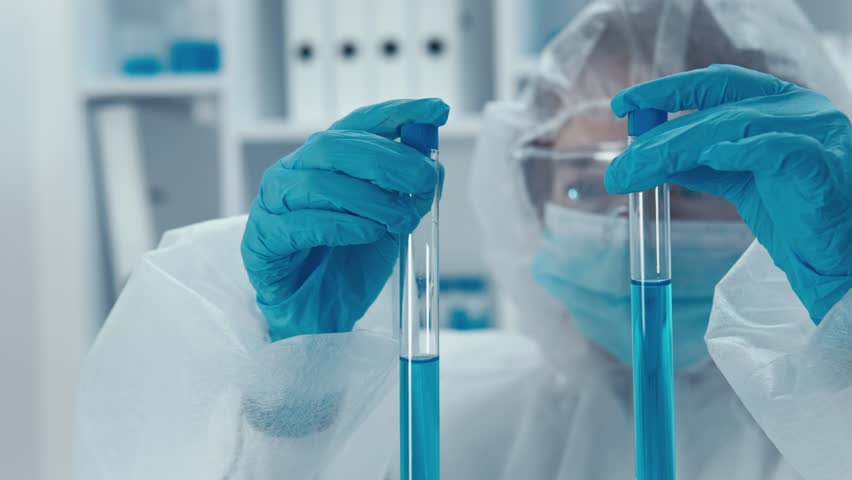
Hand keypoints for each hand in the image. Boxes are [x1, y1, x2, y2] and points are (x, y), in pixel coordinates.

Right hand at [242, 99, 448, 340]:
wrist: (319, 315)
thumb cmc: (349, 263)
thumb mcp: (391, 223)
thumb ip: (408, 194)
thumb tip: (434, 166)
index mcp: (324, 163)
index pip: (358, 124)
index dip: (396, 113)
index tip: (437, 110)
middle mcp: (293, 173)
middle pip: (335, 147)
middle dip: (387, 159)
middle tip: (423, 178)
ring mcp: (272, 205)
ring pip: (318, 183)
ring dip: (369, 199)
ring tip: (401, 220)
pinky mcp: (261, 240)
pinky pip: (301, 224)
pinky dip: (343, 226)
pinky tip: (370, 233)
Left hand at [606, 64, 851, 321]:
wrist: (841, 261)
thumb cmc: (799, 219)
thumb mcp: (743, 185)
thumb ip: (706, 167)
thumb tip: (655, 159)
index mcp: (778, 107)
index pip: (714, 87)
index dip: (666, 90)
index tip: (623, 105)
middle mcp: (796, 111)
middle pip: (714, 111)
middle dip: (660, 137)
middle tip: (620, 167)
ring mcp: (814, 134)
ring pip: (734, 126)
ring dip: (678, 149)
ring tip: (639, 170)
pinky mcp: (823, 166)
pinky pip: (780, 150)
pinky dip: (743, 150)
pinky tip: (709, 157)